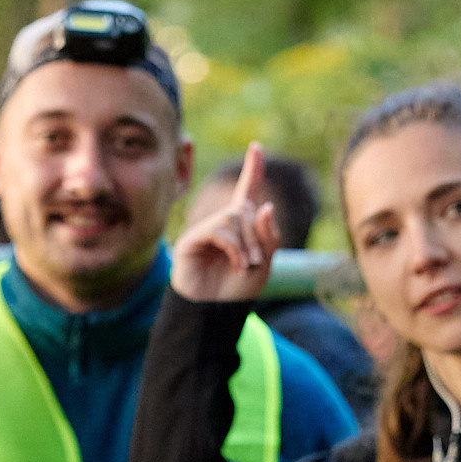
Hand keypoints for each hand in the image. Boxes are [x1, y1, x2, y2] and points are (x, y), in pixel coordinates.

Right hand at [171, 141, 281, 302]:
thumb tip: (265, 207)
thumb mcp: (264, 264)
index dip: (252, 171)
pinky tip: (236, 265)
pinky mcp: (192, 240)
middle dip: (257, 235)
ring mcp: (205, 231)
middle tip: (256, 262)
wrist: (214, 313)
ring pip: (234, 217)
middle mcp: (221, 225)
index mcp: (240, 228)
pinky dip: (234, 247)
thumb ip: (268, 237)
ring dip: (246, 244)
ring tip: (246, 266)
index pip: (247, 192)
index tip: (257, 148)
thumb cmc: (236, 292)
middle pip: (246, 210)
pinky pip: (220, 230)